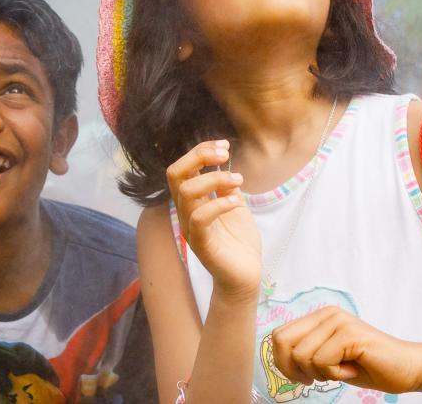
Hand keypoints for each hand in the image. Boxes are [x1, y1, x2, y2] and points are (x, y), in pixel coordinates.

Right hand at [166, 140, 260, 301]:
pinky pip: (200, 218)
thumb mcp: (235, 206)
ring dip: (214, 179)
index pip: (182, 169)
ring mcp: (191, 228)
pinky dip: (219, 204)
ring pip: (187, 193)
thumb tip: (224, 166)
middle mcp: (186, 212)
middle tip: (225, 155)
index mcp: (193, 202)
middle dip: (199, 157)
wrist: (246, 276)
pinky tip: (236, 202)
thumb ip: (226, 187)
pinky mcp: (202, 244)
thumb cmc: (239, 242)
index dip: (200, 152)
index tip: (224, 146)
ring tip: (238, 181)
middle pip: (175, 174)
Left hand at [268, 306, 421, 393]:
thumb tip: (276, 358)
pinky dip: (335, 375)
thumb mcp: (328, 359)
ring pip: (302, 355)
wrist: (406, 369)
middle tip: (316, 378)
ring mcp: (338, 321)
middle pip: (282, 342)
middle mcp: (327, 314)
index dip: (282, 362)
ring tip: (342, 370)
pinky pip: (322, 361)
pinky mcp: (350, 334)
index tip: (302, 377)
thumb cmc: (368, 366)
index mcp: (319, 317)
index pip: (278, 336)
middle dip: (293, 369)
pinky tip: (352, 369)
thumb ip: (305, 352)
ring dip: (320, 373)